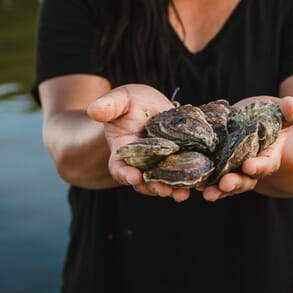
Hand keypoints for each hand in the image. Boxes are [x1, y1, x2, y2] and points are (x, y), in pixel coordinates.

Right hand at [87, 84, 190, 201]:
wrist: (153, 106)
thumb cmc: (133, 102)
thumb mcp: (122, 99)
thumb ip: (109, 105)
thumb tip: (93, 109)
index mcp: (123, 151)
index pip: (119, 167)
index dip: (124, 173)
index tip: (133, 177)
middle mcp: (141, 163)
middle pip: (144, 181)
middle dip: (153, 186)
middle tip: (163, 190)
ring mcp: (160, 165)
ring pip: (164, 181)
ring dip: (172, 189)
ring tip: (182, 193)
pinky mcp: (178, 162)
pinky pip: (183, 175)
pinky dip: (190, 180)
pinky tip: (200, 182)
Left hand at [199, 96, 292, 201]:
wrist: (251, 120)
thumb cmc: (270, 116)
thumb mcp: (281, 111)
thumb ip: (290, 110)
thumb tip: (291, 107)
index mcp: (268, 156)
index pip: (265, 164)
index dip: (258, 166)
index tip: (249, 166)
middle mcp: (250, 168)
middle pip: (244, 180)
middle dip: (234, 183)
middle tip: (223, 184)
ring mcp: (232, 169)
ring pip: (224, 183)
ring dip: (215, 189)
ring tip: (204, 191)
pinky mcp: (216, 165)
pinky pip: (208, 175)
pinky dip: (199, 180)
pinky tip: (189, 182)